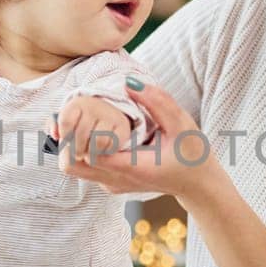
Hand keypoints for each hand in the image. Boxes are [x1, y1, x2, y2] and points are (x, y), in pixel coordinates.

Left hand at [58, 80, 226, 206]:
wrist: (197, 184)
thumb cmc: (193, 152)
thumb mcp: (181, 123)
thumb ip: (158, 102)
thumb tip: (128, 82)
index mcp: (132, 167)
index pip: (90, 154)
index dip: (80, 132)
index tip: (85, 112)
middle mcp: (116, 180)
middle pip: (73, 164)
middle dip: (69, 138)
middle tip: (75, 114)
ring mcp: (112, 184)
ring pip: (76, 168)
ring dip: (73, 143)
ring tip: (83, 120)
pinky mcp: (110, 183)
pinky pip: (86, 168)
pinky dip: (82, 150)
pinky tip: (94, 131)